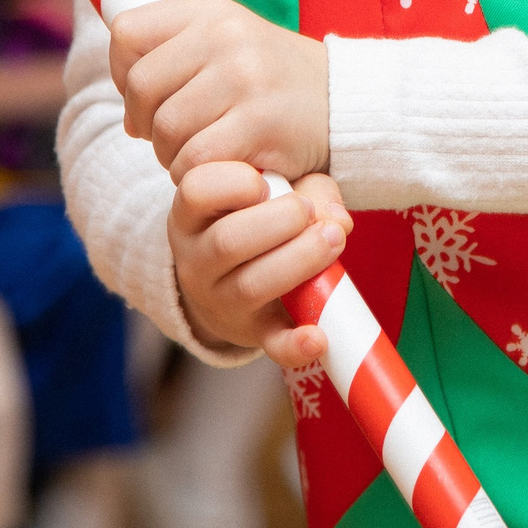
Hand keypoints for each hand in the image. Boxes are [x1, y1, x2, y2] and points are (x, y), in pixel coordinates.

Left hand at [111, 0, 329, 181]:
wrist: (346, 104)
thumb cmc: (275, 81)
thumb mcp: (230, 44)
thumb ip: (175, 57)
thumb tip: (126, 110)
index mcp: (212, 13)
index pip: (127, 32)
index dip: (122, 71)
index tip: (147, 96)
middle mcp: (225, 36)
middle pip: (140, 86)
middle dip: (146, 121)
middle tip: (174, 136)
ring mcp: (243, 77)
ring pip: (164, 128)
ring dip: (172, 153)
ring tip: (202, 151)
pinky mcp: (258, 122)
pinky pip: (194, 159)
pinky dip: (197, 173)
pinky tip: (221, 167)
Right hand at [172, 161, 350, 366]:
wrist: (228, 276)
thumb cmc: (255, 214)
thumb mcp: (271, 186)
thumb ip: (306, 186)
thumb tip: (336, 218)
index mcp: (191, 214)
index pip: (196, 190)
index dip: (237, 182)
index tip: (266, 182)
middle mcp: (195, 259)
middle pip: (227, 241)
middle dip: (282, 220)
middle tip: (310, 212)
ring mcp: (219, 300)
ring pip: (249, 287)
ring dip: (300, 261)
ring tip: (334, 239)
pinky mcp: (251, 332)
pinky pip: (270, 342)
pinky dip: (294, 345)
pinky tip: (318, 337)